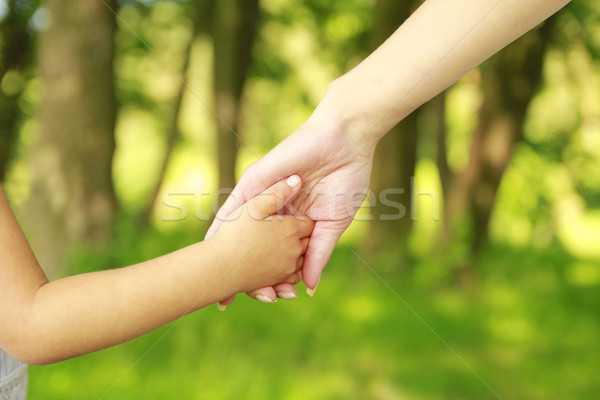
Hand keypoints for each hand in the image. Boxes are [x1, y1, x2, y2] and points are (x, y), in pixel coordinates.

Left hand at [206, 112, 374, 304]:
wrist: (347, 143)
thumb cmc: (345, 180)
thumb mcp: (332, 225)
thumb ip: (318, 255)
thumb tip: (309, 288)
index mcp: (292, 223)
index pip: (276, 255)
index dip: (271, 277)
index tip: (269, 300)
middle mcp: (273, 212)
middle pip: (252, 248)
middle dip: (242, 272)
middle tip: (230, 302)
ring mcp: (262, 197)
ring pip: (239, 230)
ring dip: (226, 254)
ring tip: (212, 280)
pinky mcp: (255, 181)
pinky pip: (234, 205)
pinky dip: (222, 227)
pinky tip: (211, 247)